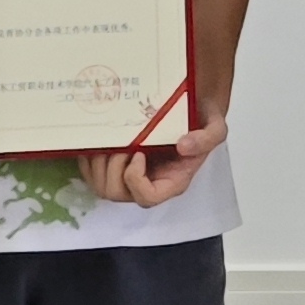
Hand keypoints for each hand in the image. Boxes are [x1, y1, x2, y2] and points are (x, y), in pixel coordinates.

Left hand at [82, 102, 227, 210]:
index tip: (139, 153)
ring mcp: (129, 176)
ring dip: (98, 162)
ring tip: (107, 140)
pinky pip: (91, 172)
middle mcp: (148, 183)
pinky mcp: (115, 165)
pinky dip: (88, 158)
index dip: (136, 179)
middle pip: (118, 194)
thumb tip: (184, 145)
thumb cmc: (200, 120)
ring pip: (101, 185)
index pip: (147, 197)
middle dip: (112, 168)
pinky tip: (95, 140)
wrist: (190, 107)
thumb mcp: (216, 126)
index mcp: (172, 181)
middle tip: (120, 144)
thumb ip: (208, 137)